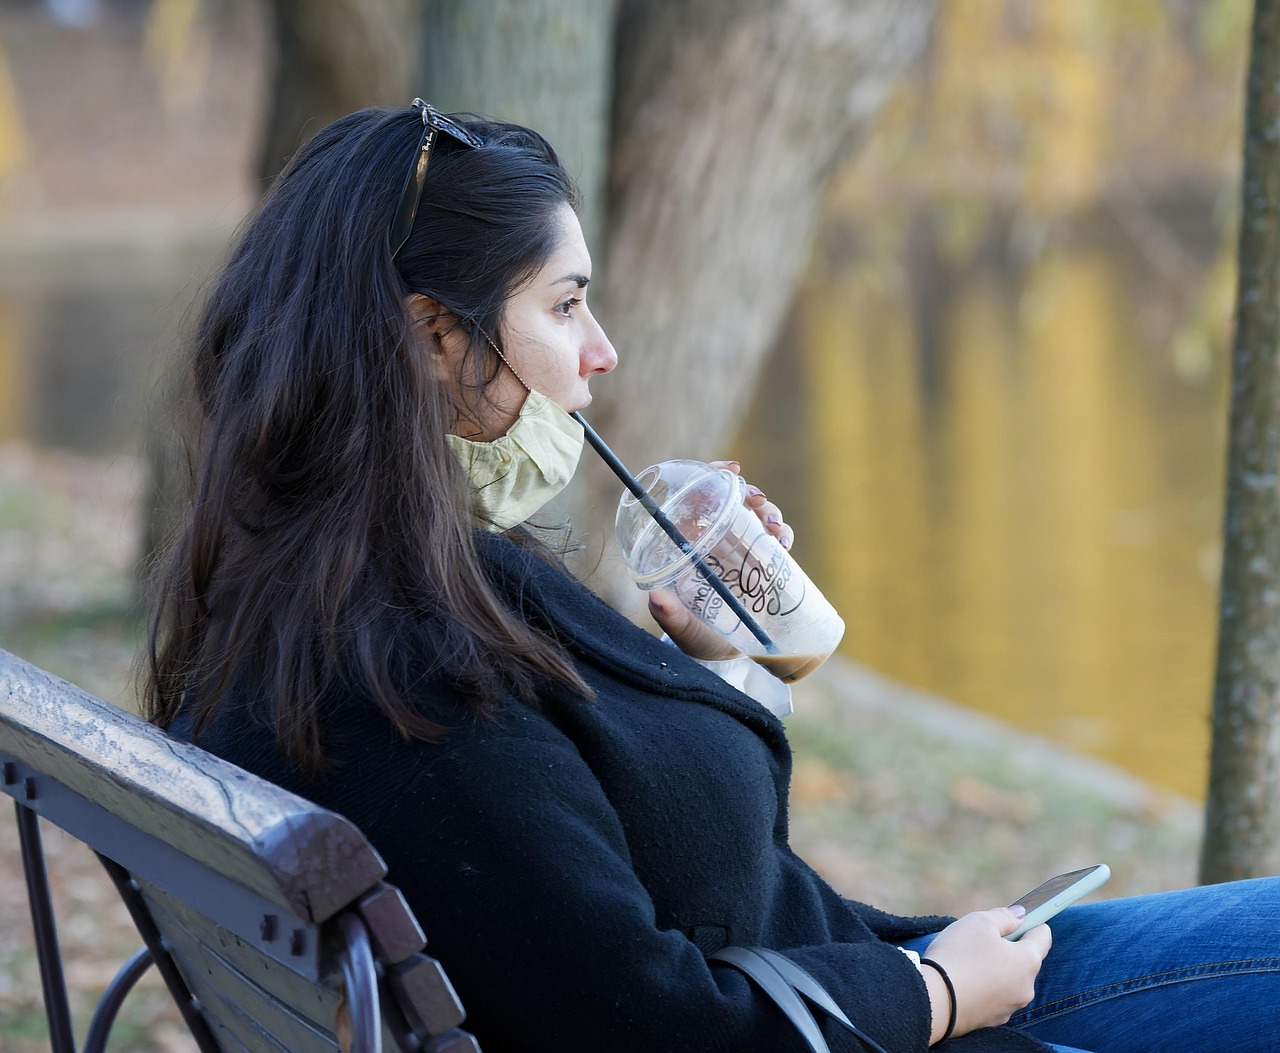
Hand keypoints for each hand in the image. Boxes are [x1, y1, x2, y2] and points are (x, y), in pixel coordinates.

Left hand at [647, 460, 794, 658]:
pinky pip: (775, 538)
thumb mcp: (685, 630)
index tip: (730, 471)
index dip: (713, 476)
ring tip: (776, 528)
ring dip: (771, 511)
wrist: (729, 658)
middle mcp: (714, 541)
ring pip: (757, 516)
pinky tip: (783, 543)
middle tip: (760, 502)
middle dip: (750, 493)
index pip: (698, 498)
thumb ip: (671, 617)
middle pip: (732, 500)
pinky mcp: (762, 562)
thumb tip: (655, 599)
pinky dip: (783, 533)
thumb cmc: (698, 639)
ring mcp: (740, 550)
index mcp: (690, 544)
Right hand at [920, 907, 1050, 1042]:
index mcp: (1028, 961)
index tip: (1016, 919)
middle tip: (981, 940)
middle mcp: (1027, 987)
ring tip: (967, 962)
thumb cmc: (959, 955)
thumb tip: (1020, 916)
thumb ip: (1004, 916)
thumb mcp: (979, 922)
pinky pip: (994, 997)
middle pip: (1025, 960)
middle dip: (1008, 948)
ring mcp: (1010, 1007)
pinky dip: (984, 987)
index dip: (1031, 923)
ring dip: (996, 969)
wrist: (934, 1000)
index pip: (1043, 937)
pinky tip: (964, 981)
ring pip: (1009, 980)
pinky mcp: (993, 1021)